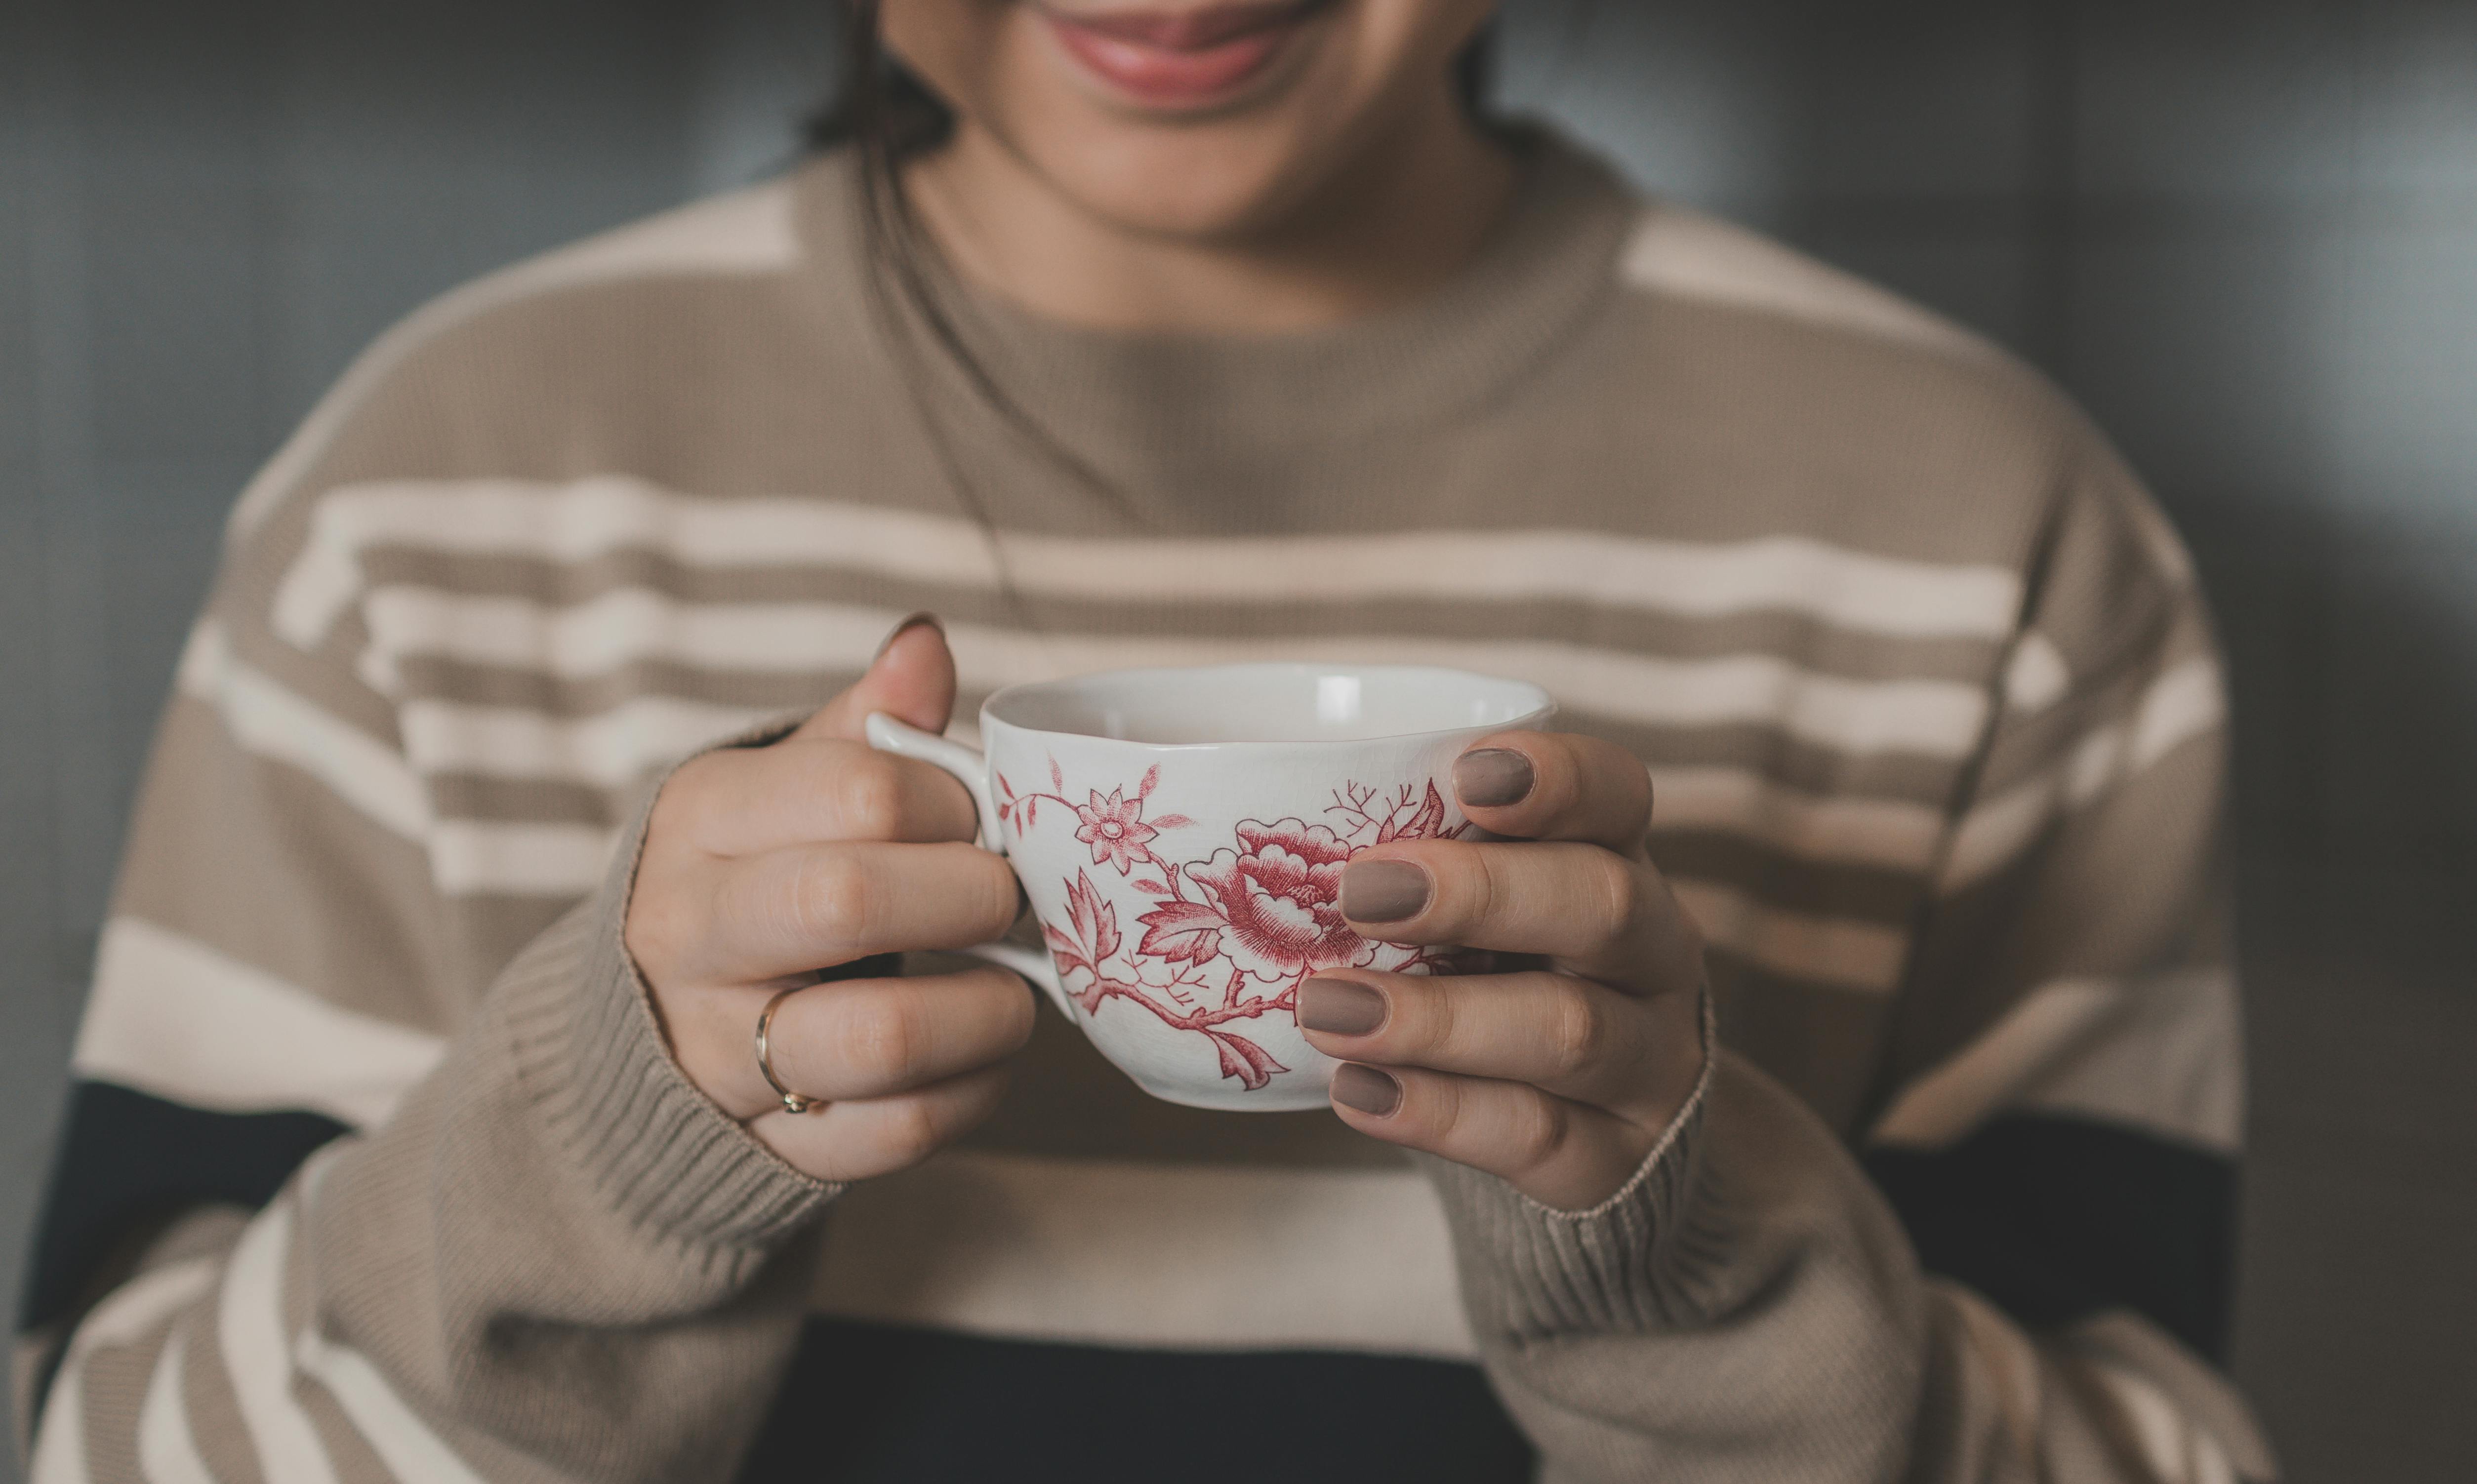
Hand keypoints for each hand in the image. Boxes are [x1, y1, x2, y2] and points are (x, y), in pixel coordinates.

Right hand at [624, 618, 1031, 1181]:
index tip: (983, 819)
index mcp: (702, 822)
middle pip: (852, 901)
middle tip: (1009, 897)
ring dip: (987, 1011)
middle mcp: (694, 936)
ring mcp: (722, 1051)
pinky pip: (896, 1132)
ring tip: (1016, 989)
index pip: (858, 792)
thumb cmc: (753, 875)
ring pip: (881, 1038)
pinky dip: (971, 1095)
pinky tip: (982, 1055)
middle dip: (972, 895)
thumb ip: (862, 727)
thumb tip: (925, 644)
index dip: (954, 803)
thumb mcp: (781, 786)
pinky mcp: (771, 1142)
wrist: (649, 1018)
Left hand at [1299, 734, 1707, 1210]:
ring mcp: (1649, 1063)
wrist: (1620, 1135)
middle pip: (1603, 904)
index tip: (1465, 775)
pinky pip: (1539, 1137)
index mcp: (1618, 862)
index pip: (1618, 796)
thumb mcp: (1492, 910)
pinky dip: (1441, 1115)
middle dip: (1479, 894)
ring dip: (1437, 1019)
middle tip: (1358, 892)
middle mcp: (1653, 954)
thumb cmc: (1512, 981)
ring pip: (1569, 1031)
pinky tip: (1357, 1091)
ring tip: (1325, 1011)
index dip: (1557, 778)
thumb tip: (1247, 815)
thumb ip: (1419, 864)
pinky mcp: (1616, 1162)